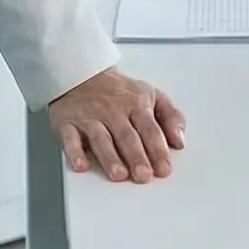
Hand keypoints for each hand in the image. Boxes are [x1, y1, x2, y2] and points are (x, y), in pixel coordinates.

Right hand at [47, 69, 183, 183]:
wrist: (83, 73)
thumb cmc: (120, 91)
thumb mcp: (151, 95)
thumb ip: (171, 117)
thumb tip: (180, 141)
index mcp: (136, 104)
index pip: (150, 129)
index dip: (157, 149)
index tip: (164, 168)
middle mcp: (113, 111)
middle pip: (127, 136)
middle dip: (136, 157)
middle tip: (143, 176)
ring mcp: (90, 117)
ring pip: (101, 139)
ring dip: (110, 157)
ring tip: (119, 174)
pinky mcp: (67, 123)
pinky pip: (70, 138)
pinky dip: (74, 152)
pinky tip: (81, 165)